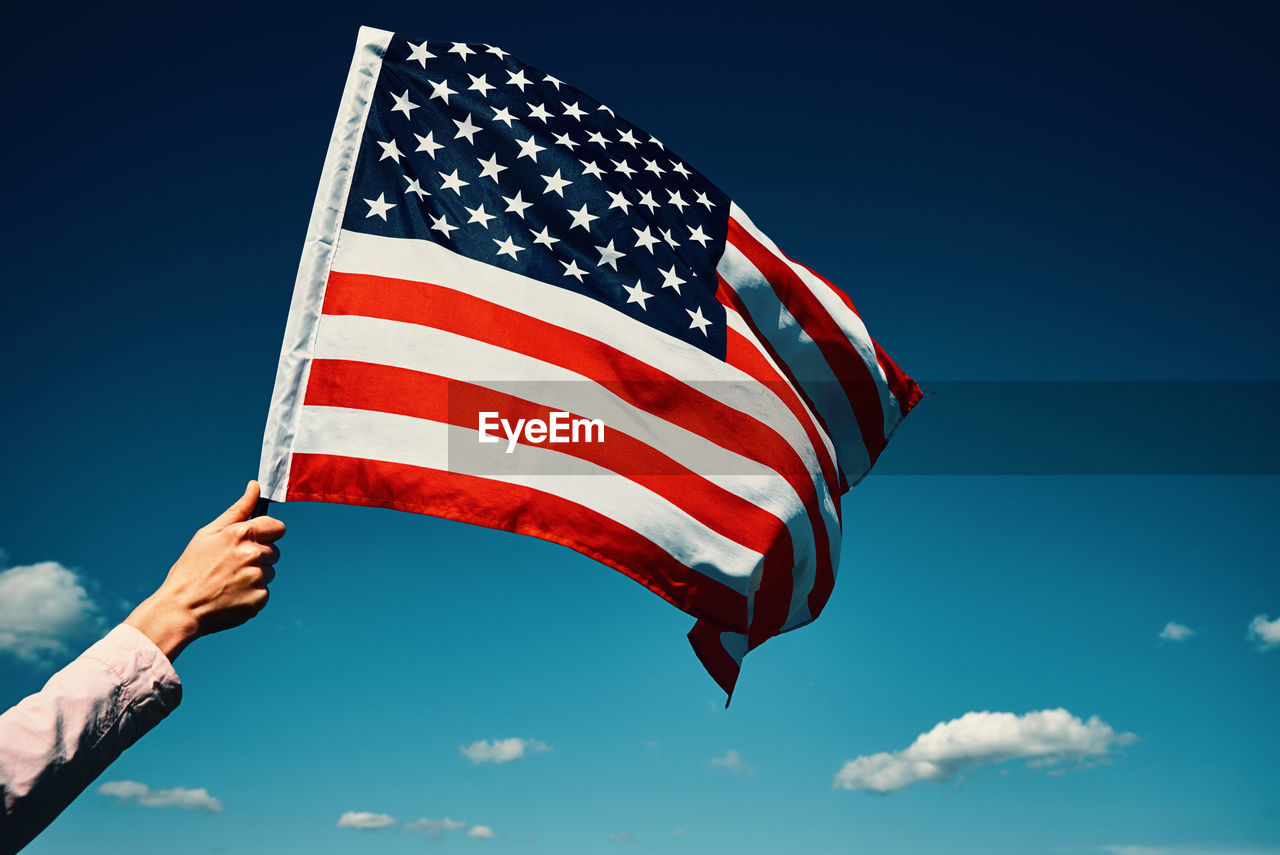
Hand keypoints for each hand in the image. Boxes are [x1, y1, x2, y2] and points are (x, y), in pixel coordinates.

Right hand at [125, 481, 285, 662]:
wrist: (181, 608)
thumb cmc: (191, 568)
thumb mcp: (209, 533)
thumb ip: (238, 509)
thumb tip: (255, 486)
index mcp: (241, 534)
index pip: (278, 527)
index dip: (267, 533)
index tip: (256, 540)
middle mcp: (253, 554)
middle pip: (275, 551)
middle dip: (259, 556)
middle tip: (232, 565)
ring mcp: (258, 578)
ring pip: (270, 572)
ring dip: (256, 576)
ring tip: (229, 582)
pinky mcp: (260, 599)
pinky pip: (265, 592)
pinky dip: (252, 594)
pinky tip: (232, 596)